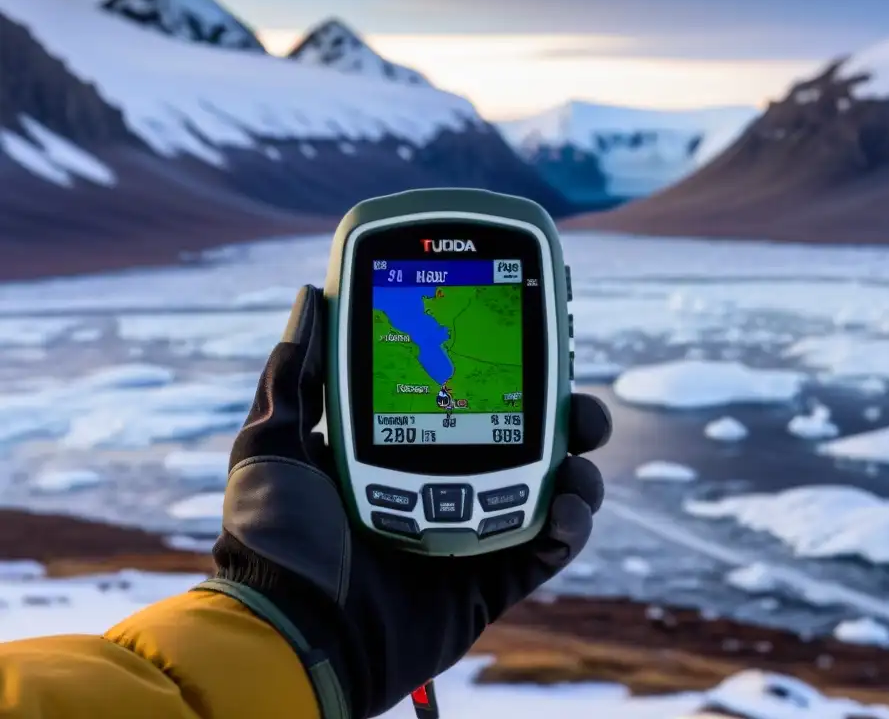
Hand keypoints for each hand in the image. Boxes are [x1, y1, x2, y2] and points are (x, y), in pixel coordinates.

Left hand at [213, 285, 611, 717]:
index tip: (532, 347)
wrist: (291, 629)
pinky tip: (567, 508)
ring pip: (547, 492)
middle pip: (524, 442)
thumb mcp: (273, 441)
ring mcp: (468, 533)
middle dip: (563, 421)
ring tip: (575, 464)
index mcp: (400, 449)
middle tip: (577, 411)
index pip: (470, 400)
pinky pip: (547, 551)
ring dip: (577, 472)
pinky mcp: (489, 582)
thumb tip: (311, 297)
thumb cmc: (276, 536)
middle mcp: (441, 485)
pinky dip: (571, 528)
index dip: (509, 376)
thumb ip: (295, 373)